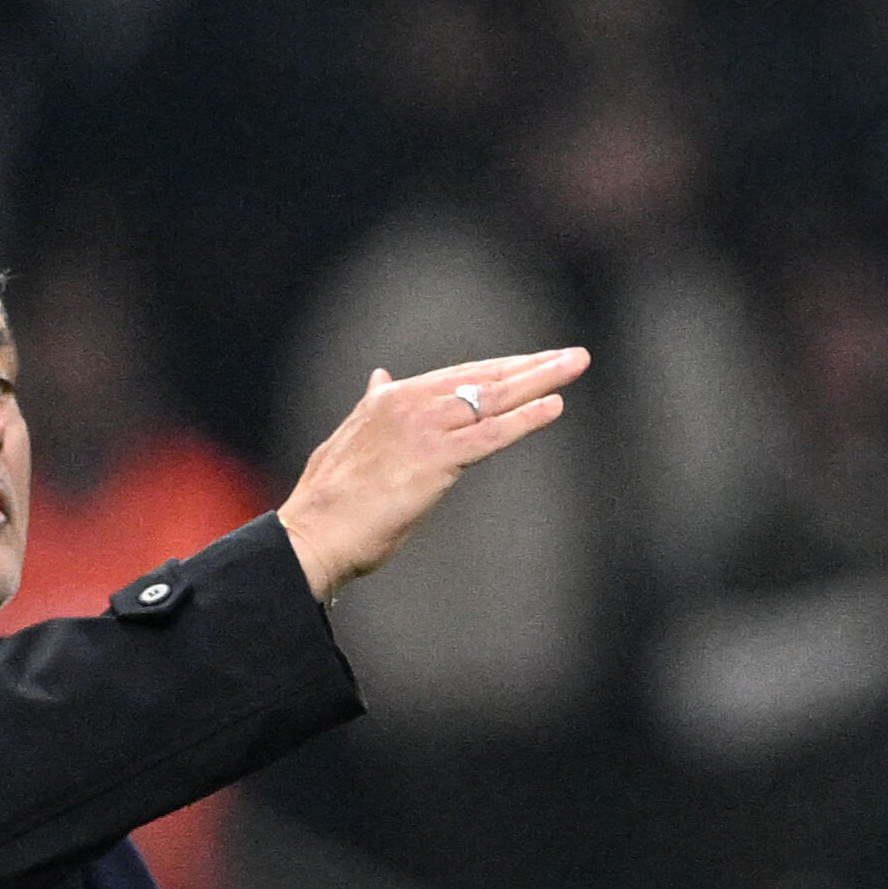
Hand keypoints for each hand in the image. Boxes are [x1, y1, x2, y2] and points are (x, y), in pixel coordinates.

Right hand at [278, 348, 589, 597]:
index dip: (498, 369)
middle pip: (482, 377)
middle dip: (530, 366)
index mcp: (389, 399)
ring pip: (492, 397)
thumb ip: (371, 407)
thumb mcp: (350, 439)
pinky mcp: (435, 459)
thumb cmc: (331, 501)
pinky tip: (554, 406)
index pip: (456, 376)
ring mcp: (423, 428)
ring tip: (574, 366)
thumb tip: (379, 377)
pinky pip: (491, 434)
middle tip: (571, 356)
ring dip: (540, 380)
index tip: (531, 363)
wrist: (313, 532)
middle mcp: (408, 403)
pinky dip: (526, 419)